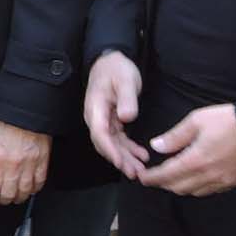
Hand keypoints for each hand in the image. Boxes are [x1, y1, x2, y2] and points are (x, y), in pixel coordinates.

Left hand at [0, 119, 50, 204]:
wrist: (25, 112)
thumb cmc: (5, 124)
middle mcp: (12, 166)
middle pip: (8, 194)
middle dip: (4, 199)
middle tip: (2, 199)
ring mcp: (29, 165)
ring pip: (25, 191)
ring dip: (19, 197)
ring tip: (16, 197)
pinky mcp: (42, 161)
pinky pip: (39, 182)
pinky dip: (35, 188)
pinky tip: (31, 189)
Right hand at [85, 51, 148, 178]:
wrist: (110, 61)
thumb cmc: (117, 68)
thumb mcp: (125, 80)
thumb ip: (126, 98)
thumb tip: (127, 117)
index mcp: (96, 108)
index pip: (100, 134)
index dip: (110, 150)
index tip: (121, 163)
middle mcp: (96, 118)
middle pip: (105, 144)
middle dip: (119, 160)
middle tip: (135, 173)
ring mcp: (102, 121)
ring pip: (112, 144)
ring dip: (125, 157)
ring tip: (140, 170)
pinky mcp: (111, 121)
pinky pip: (118, 139)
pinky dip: (128, 149)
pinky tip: (140, 155)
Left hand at [137, 102, 235, 195]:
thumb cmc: (230, 121)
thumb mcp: (197, 120)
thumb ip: (175, 136)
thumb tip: (156, 146)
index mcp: (195, 160)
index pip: (166, 175)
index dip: (151, 178)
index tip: (141, 177)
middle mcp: (207, 176)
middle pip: (177, 187)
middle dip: (162, 184)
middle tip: (153, 177)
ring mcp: (222, 181)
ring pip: (193, 192)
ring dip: (179, 187)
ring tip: (171, 178)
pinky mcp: (234, 182)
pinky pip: (209, 191)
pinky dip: (196, 188)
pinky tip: (194, 179)